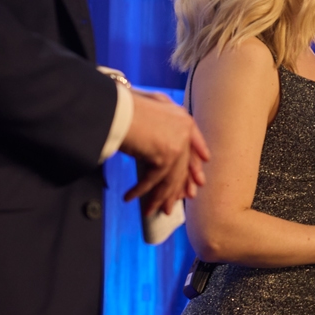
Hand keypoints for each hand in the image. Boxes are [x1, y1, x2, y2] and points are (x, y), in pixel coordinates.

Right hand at [120, 89, 209, 216]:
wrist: (115, 107)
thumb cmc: (125, 104)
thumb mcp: (149, 106)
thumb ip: (160, 119)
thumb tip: (160, 137)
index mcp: (183, 118)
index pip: (194, 146)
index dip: (195, 165)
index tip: (199, 181)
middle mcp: (184, 130)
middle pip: (182, 166)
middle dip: (177, 189)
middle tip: (174, 205)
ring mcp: (177, 144)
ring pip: (171, 178)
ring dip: (159, 197)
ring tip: (151, 210)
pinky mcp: (165, 156)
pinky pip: (153, 180)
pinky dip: (141, 191)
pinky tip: (130, 198)